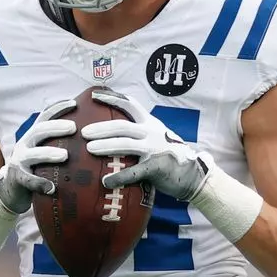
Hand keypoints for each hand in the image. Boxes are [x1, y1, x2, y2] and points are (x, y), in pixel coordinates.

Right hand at [0, 98, 75, 212]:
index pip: (45, 117)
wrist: (11, 189)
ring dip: (48, 153)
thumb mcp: (43, 149)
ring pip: (33, 154)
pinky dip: (40, 183)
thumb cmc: (35, 167)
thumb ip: (58, 140)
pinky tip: (52, 187)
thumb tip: (88, 132)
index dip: (58, 108)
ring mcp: (19, 161)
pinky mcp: (17, 179)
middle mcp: (25, 144)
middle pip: (39, 131)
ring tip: (64, 155)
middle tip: (73, 127)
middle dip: (56, 127)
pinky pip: (29, 180)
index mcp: (34, 135)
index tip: (74, 103)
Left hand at [81, 89, 208, 200]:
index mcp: (150, 123)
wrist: (193, 175)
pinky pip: (133, 172)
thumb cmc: (169, 156)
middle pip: (122, 126)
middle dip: (101, 128)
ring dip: (105, 146)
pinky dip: (118, 177)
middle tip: (83, 132)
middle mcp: (152, 132)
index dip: (111, 98)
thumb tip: (113, 132)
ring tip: (89, 149)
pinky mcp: (156, 167)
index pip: (129, 105)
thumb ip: (139, 132)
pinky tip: (105, 181)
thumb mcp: (157, 137)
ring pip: (125, 144)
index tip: (93, 94)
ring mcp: (154, 149)